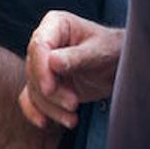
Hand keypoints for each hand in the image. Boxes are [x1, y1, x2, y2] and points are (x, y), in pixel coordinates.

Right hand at [19, 11, 123, 129]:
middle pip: (33, 70)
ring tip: (73, 119)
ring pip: (34, 88)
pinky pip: (31, 98)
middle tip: (74, 105)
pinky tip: (44, 123)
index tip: (50, 89)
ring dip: (51, 107)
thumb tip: (52, 62)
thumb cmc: (111, 50)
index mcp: (55, 24)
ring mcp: (42, 63)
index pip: (39, 46)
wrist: (118, 65)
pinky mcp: (44, 82)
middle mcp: (44, 42)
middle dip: (51, 93)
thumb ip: (77, 57)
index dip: (41, 69)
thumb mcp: (99, 51)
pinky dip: (35, 111)